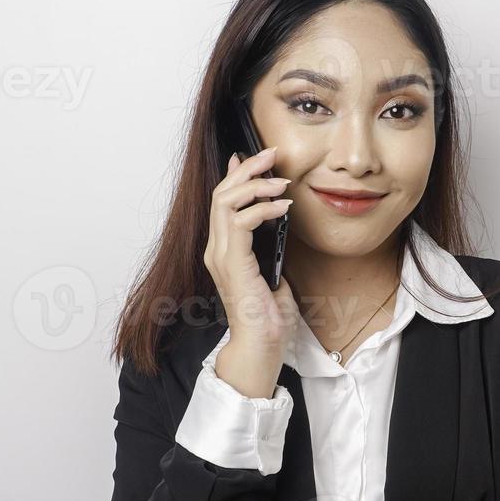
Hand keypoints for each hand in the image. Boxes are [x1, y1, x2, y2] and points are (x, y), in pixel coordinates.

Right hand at [206, 148, 297, 398]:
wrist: (262, 346)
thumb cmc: (268, 316)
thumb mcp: (274, 271)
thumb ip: (271, 246)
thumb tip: (279, 223)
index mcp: (224, 250)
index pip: (222, 201)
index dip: (237, 174)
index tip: (256, 156)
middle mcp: (217, 250)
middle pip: (221, 193)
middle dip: (247, 168)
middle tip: (271, 154)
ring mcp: (221, 257)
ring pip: (226, 201)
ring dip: (255, 184)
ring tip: (281, 181)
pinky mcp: (233, 264)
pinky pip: (241, 222)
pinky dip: (263, 208)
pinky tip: (283, 207)